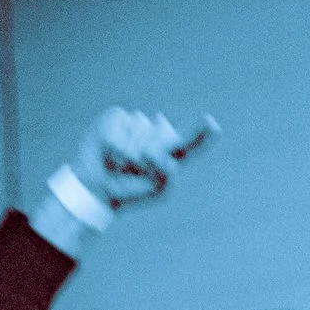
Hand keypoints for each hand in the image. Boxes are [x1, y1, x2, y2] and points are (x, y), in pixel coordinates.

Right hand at [68, 106, 213, 211]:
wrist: (98, 189)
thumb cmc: (131, 192)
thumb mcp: (158, 191)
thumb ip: (166, 175)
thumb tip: (154, 152)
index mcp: (172, 153)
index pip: (192, 144)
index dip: (202, 135)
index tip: (211, 123)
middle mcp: (157, 134)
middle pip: (162, 136)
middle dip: (150, 155)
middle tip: (136, 170)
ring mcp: (137, 123)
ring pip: (140, 132)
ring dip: (129, 153)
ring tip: (122, 163)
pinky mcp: (116, 117)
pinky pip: (119, 127)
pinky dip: (115, 145)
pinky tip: (110, 153)